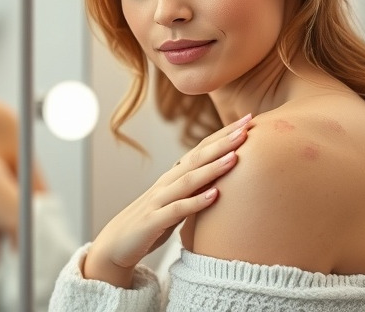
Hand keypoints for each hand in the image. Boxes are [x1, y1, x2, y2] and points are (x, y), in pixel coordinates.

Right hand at [83, 113, 252, 287]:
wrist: (116, 243)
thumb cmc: (151, 223)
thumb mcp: (176, 203)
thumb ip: (194, 190)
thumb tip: (223, 180)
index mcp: (173, 177)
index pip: (201, 150)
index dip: (223, 135)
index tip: (248, 120)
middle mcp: (166, 183)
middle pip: (196, 158)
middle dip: (223, 142)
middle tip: (247, 127)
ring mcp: (158, 201)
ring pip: (188, 180)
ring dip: (212, 168)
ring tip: (235, 157)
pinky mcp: (153, 221)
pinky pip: (177, 210)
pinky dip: (196, 202)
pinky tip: (215, 195)